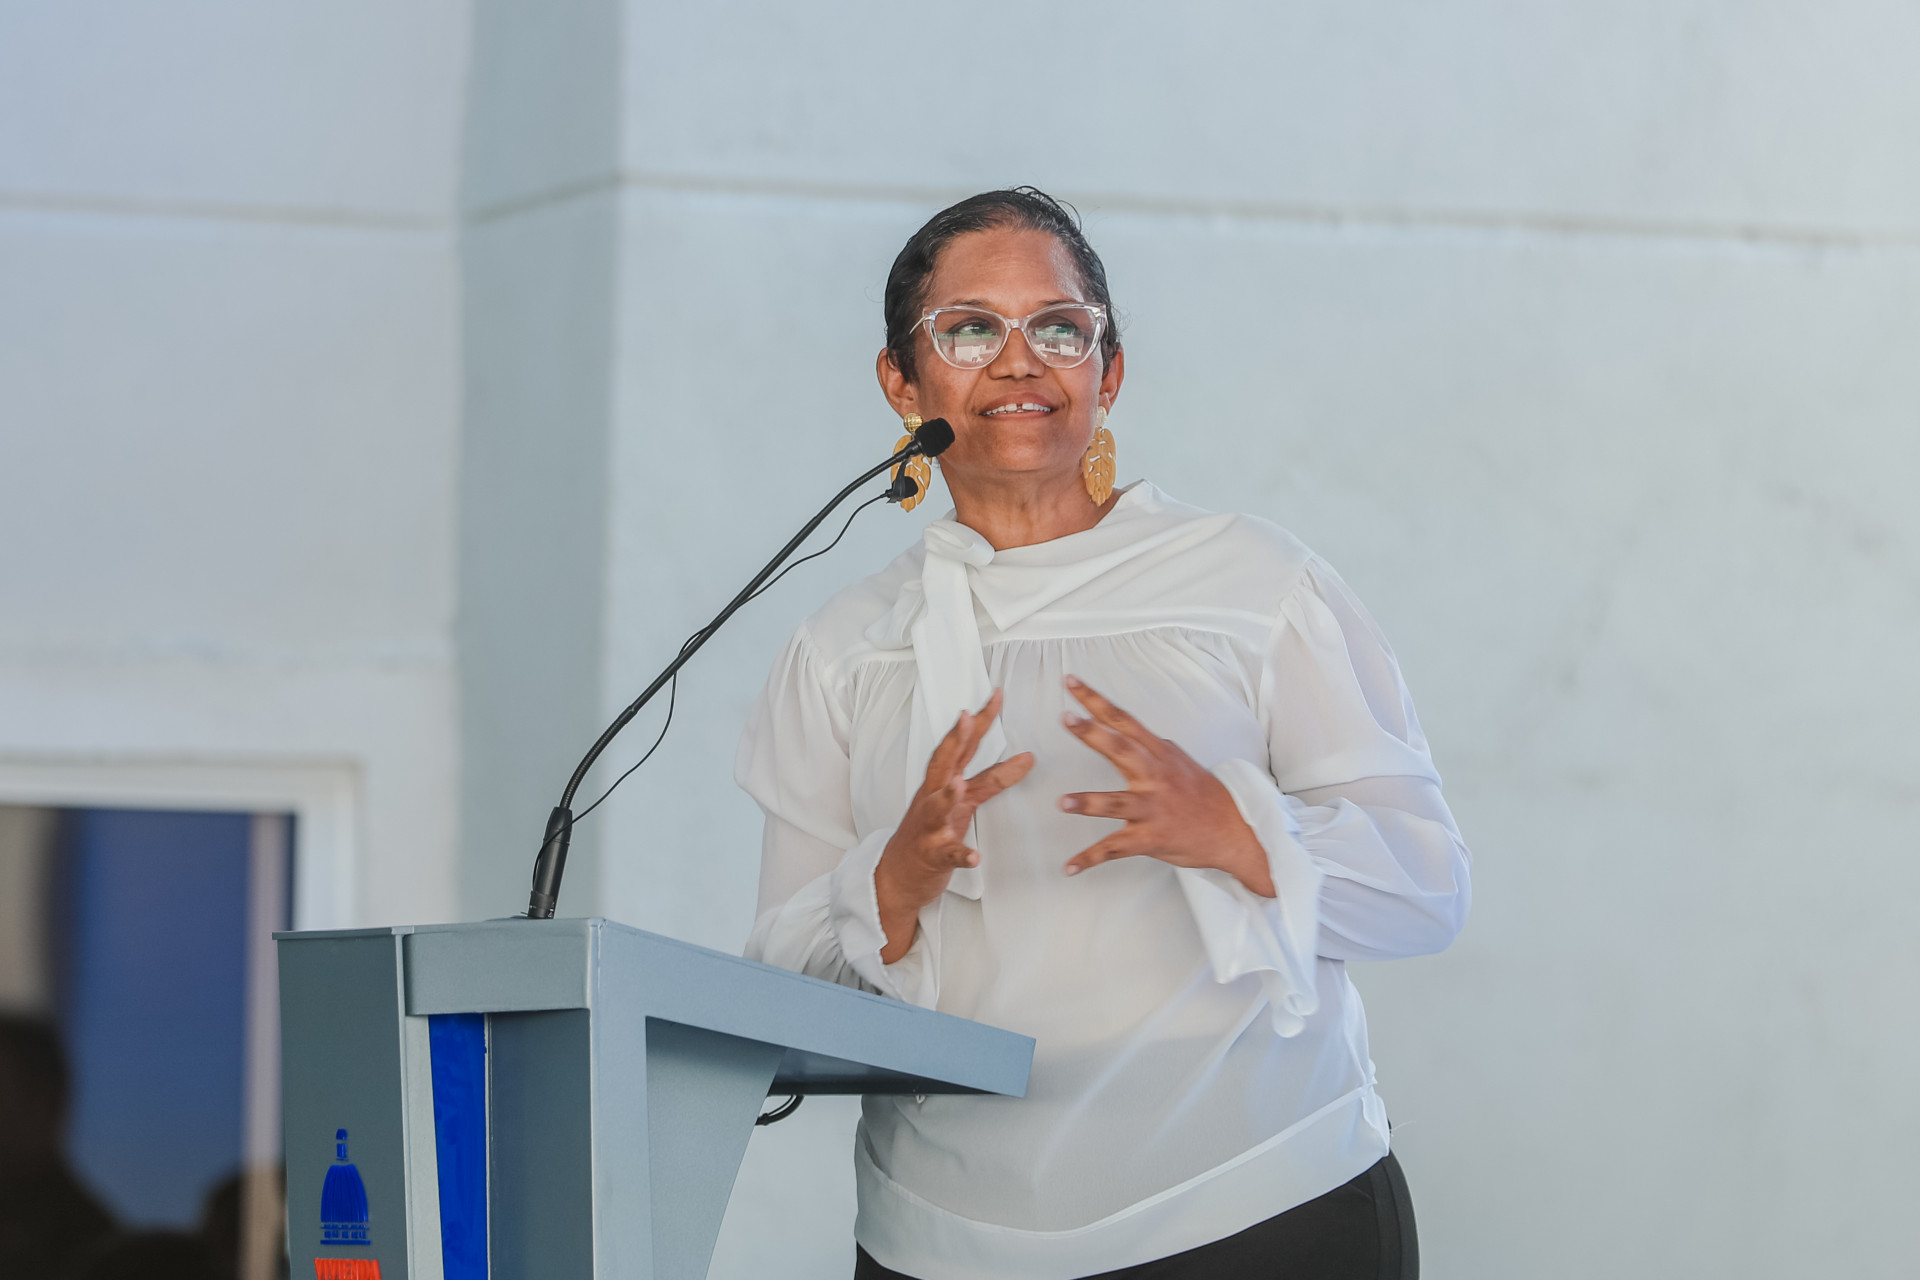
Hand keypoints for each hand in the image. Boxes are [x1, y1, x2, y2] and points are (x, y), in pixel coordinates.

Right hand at [875, 690, 1034, 962]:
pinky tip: (973, 856)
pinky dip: (960, 855)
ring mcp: (929, 827)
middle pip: (943, 765)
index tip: (996, 696)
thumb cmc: (930, 833)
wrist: (898, 875)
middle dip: (955, 741)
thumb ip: (992, 780)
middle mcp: (932, 799)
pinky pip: (946, 854)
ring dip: (947, 796)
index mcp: (941, 783)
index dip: (978, 721)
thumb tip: (1026, 758)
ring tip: (959, 786)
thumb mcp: (962, 801)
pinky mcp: (932, 856)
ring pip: (936, 808)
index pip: (961, 746)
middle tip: (968, 718)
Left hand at [1058, 676, 1274, 896]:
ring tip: (1062, 802)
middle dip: (1092, 734)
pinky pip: (1116, 849)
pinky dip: (1090, 858)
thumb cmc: (1203, 795)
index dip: (1097, 701)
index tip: (1071, 682)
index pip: (1124, 721)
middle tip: (1066, 719)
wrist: (1233, 830)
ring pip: (1117, 803)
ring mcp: (1153, 808)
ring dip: (1088, 803)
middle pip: (1121, 750)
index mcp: (1159, 754)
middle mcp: (1155, 777)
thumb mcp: (1179, 762)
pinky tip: (1069, 867)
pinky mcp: (1151, 838)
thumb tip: (1131, 733)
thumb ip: (1152, 748)